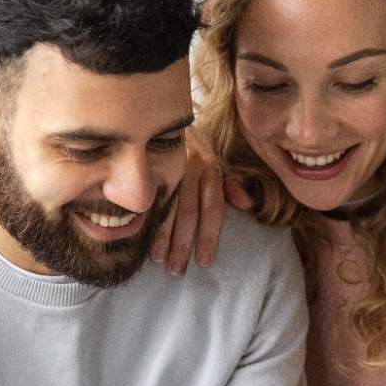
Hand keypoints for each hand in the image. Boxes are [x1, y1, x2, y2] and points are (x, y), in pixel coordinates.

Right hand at [149, 137, 252, 275]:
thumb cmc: (193, 146)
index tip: (204, 261)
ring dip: (161, 235)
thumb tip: (247, 205)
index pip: (212, 208)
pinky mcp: (147, 164)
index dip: (209, 236)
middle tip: (177, 270)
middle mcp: (190, 167)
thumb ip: (230, 184)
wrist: (165, 116)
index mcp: (210, 169)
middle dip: (182, 243)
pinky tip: (139, 235)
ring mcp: (166, 165)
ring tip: (158, 259)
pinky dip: (144, 217)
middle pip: (188, 212)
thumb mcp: (216, 161)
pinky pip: (146, 194)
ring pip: (165, 206)